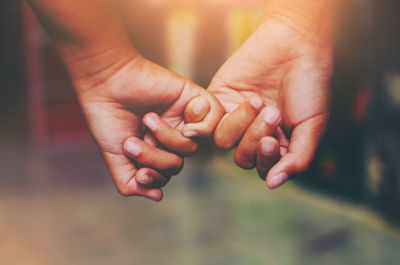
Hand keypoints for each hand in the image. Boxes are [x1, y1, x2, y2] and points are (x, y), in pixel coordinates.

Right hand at [76, 54, 222, 200]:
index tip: (139, 173)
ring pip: (191, 148)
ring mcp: (182, 118)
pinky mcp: (194, 99)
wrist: (107, 82)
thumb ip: (130, 182)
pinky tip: (184, 123)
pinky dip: (203, 127)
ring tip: (148, 120)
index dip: (156, 178)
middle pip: (177, 164)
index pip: (166, 174)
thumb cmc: (107, 116)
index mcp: (153, 148)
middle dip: (155, 158)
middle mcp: (169, 135)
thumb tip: (158, 196)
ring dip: (168, 139)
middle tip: (132, 141)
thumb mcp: (115, 156)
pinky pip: (215, 120)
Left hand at [209, 13, 332, 188]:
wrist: (294, 45)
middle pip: (243, 158)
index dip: (266, 160)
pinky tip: (242, 101)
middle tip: (272, 113)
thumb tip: (273, 184)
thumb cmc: (308, 85)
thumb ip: (297, 158)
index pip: (264, 168)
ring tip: (258, 100)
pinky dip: (218, 117)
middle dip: (255, 139)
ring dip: (242, 125)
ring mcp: (235, 118)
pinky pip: (209, 121)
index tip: (272, 140)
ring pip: (225, 142)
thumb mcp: (312, 125)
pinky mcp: (219, 100)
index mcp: (276, 144)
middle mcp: (253, 135)